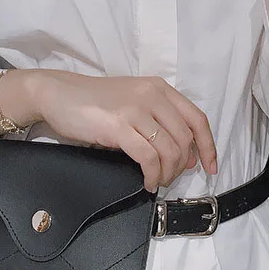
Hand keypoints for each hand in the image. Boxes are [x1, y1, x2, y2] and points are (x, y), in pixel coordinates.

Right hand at [0, 70, 217, 191]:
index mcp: (160, 88)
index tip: (210, 168)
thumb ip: (158, 120)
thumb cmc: (95, 102)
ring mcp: (136, 110)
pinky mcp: (118, 126)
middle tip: (170, 178)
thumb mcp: (133, 102)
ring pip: (169, 150)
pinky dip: (152, 175)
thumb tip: (183, 154)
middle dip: (182, 166)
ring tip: (156, 181)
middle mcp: (152, 95)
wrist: (58, 94)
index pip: (197, 119)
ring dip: (167, 173)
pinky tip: (146, 181)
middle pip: (185, 139)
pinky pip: (148, 158)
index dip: (208, 146)